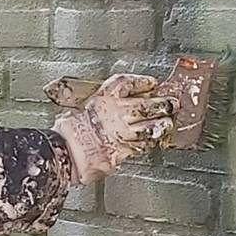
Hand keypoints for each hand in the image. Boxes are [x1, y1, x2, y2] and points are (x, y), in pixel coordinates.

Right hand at [54, 72, 174, 183]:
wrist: (64, 152)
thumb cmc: (68, 133)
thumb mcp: (81, 109)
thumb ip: (100, 108)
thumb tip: (117, 106)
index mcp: (102, 98)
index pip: (126, 84)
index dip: (141, 82)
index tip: (152, 83)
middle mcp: (114, 113)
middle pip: (145, 105)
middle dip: (161, 104)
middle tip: (171, 104)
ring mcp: (120, 132)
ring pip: (148, 126)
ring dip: (161, 125)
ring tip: (167, 123)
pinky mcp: (123, 150)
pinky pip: (141, 145)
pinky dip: (149, 142)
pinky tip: (153, 140)